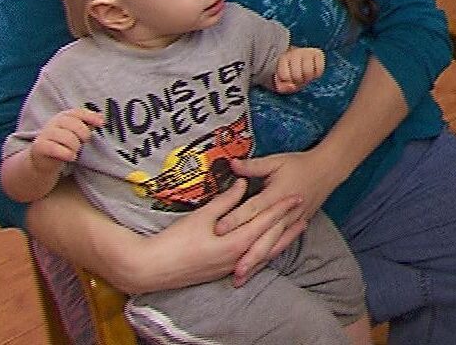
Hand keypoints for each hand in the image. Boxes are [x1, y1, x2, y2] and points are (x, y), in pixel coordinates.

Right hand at [32, 107, 102, 165]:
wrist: (43, 159)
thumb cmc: (64, 143)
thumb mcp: (76, 132)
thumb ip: (88, 124)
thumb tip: (102, 117)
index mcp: (64, 116)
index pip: (78, 112)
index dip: (90, 117)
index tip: (102, 124)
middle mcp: (54, 122)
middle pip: (74, 124)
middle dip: (84, 135)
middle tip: (83, 143)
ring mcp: (45, 133)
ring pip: (67, 137)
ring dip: (75, 146)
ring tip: (74, 151)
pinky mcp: (39, 146)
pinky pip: (55, 149)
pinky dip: (67, 154)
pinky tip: (70, 157)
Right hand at [121, 179, 305, 291]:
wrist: (150, 268)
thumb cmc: (174, 241)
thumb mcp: (201, 217)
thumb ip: (226, 200)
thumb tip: (241, 183)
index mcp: (235, 243)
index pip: (265, 221)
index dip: (282, 207)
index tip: (297, 194)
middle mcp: (237, 258)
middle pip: (271, 238)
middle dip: (288, 222)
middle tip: (304, 207)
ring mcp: (230, 267)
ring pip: (265, 252)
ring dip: (283, 238)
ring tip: (298, 226)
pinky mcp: (222, 271)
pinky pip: (254, 260)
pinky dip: (268, 250)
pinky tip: (272, 244)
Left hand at [222, 148, 339, 280]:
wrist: (326, 170)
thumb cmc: (299, 165)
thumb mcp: (276, 161)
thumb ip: (253, 166)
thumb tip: (233, 164)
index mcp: (276, 194)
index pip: (253, 209)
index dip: (236, 218)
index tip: (219, 229)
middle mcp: (284, 213)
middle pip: (264, 236)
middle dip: (249, 254)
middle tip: (233, 269)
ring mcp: (290, 222)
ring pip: (272, 246)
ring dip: (257, 262)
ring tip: (241, 277)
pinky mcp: (294, 227)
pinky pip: (280, 246)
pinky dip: (268, 259)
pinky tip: (257, 269)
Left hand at [274, 47, 324, 92]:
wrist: (301, 60)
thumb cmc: (290, 72)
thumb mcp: (283, 81)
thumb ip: (282, 87)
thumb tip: (292, 86)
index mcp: (283, 58)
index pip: (285, 76)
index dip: (288, 82)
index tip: (289, 79)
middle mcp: (295, 53)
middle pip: (297, 76)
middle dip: (298, 82)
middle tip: (298, 79)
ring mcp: (308, 52)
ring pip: (308, 72)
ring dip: (308, 79)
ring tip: (306, 77)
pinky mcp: (318, 53)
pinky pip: (319, 70)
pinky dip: (317, 75)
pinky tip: (313, 72)